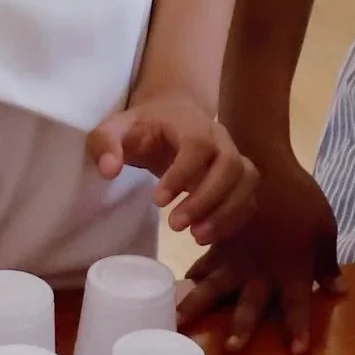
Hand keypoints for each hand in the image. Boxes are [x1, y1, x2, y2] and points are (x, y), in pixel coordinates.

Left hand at [84, 89, 258, 244]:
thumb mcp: (116, 127)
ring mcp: (234, 157)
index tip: (157, 201)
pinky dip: (234, 220)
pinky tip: (207, 237)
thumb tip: (108, 171)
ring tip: (196, 237)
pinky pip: (249, 198)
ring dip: (226, 213)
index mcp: (191, 123)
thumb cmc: (144, 126)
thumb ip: (105, 142)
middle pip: (231, 165)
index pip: (198, 145)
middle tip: (175, 226)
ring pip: (247, 182)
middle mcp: (220, 138)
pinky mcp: (238, 178)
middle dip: (207, 200)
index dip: (182, 173)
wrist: (173, 116)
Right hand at [177, 151, 339, 354]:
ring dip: (198, 306)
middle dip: (242, 328)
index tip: (297, 352)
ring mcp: (237, 257)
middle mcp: (262, 269)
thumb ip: (328, 264)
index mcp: (292, 268)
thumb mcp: (324, 229)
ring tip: (178, 323)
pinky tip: (177, 291)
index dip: (298, 329)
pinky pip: (203, 263)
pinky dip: (193, 276)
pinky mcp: (220, 242)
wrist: (265, 162)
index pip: (297, 306)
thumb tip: (339, 291)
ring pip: (215, 287)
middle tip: (231, 350)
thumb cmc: (300, 196)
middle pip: (252, 305)